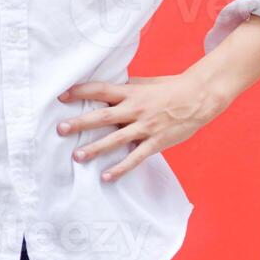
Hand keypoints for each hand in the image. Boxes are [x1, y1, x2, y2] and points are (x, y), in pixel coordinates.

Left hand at [56, 72, 234, 181]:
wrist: (199, 97)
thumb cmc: (170, 88)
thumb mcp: (145, 83)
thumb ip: (125, 88)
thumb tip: (103, 90)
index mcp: (131, 92)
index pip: (100, 89)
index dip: (80, 92)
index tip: (61, 97)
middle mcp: (135, 108)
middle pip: (103, 115)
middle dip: (80, 123)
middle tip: (60, 129)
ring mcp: (146, 126)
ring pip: (116, 138)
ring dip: (96, 148)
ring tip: (77, 156)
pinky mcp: (156, 141)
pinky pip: (136, 157)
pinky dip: (121, 167)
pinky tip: (106, 176)